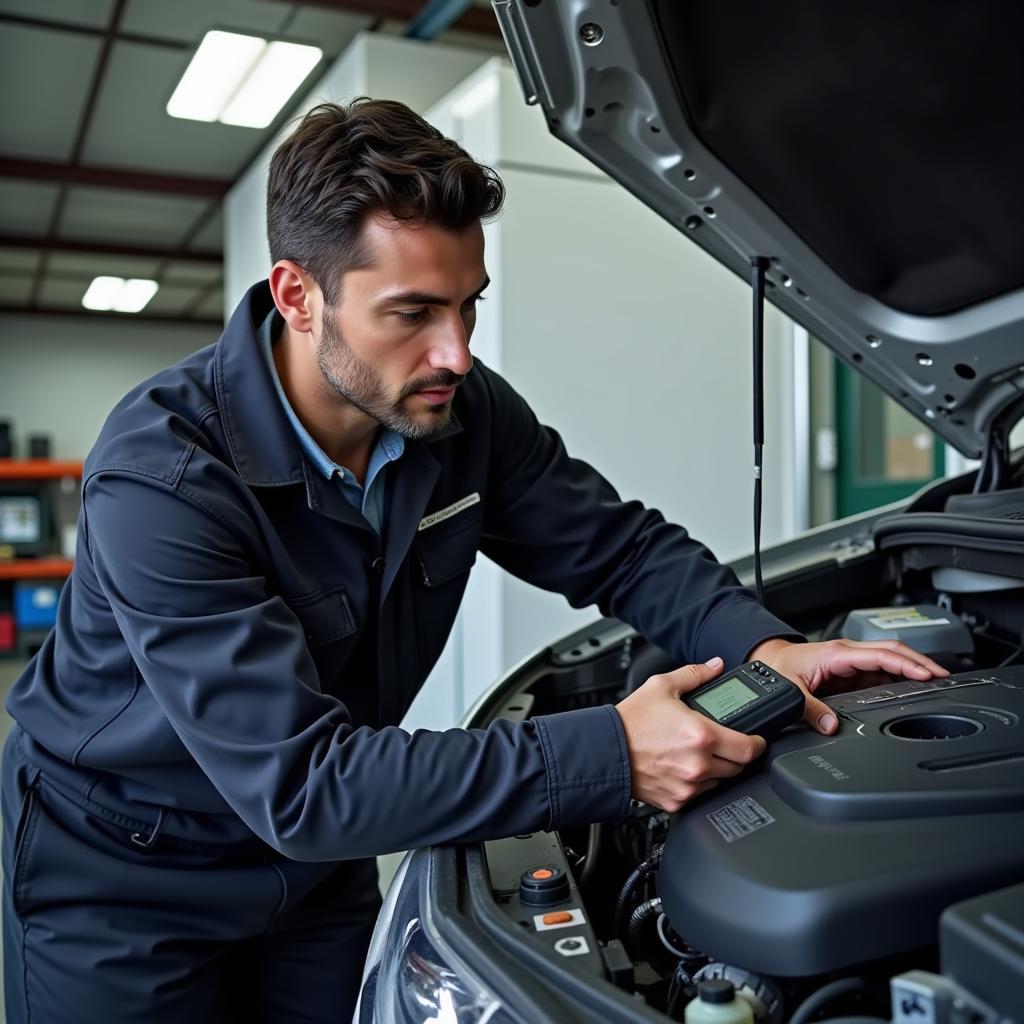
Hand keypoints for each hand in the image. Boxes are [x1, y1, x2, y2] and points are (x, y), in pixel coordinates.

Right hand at [615, 657, 765, 812]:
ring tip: (697, 754)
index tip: (756, 740)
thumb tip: (716, 666)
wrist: (604, 750)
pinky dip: (697, 783)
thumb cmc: (630, 721)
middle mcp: (698, 764)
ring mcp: (688, 786)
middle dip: (736, 755)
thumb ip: (695, 674)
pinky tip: (682, 768)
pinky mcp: (677, 801)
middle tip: (725, 744)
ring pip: (720, 782)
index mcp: (701, 735)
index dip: (758, 743)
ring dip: (716, 769)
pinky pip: (699, 795)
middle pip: (739, 767)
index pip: (749, 748)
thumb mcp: (661, 686)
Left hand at [748, 637, 948, 735]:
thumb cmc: (779, 667)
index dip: (906, 664)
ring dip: (911, 670)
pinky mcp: (850, 671)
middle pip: (892, 652)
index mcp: (836, 654)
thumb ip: (811, 709)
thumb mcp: (791, 690)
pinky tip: (910, 689)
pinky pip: (879, 672)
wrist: (769, 661)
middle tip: (944, 677)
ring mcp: (851, 663)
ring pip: (888, 662)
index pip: (880, 655)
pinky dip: (898, 679)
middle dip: (919, 663)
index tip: (927, 675)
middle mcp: (847, 655)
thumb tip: (831, 726)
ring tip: (935, 684)